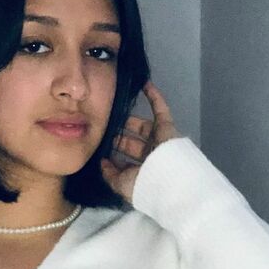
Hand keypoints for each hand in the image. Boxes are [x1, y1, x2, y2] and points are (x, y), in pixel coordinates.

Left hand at [100, 80, 180, 203]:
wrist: (170, 180)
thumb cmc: (144, 184)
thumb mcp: (121, 184)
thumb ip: (109, 174)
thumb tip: (103, 162)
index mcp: (140, 171)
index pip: (125, 160)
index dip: (113, 154)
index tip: (98, 146)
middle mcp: (149, 157)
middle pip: (131, 142)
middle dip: (118, 136)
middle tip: (102, 126)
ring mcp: (159, 141)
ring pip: (142, 126)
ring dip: (129, 119)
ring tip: (113, 107)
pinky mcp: (167, 128)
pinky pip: (161, 109)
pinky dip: (154, 97)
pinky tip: (144, 84)